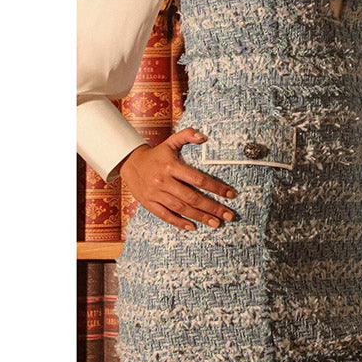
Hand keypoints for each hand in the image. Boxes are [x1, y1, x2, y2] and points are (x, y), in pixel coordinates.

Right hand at [118, 128, 236, 230]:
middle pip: (192, 197)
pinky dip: (179, 222)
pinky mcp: (149, 203)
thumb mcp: (171, 141)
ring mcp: (155, 193)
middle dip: (212, 208)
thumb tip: (203, 137)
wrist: (130, 163)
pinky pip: (165, 215)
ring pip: (181, 208)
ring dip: (200, 217)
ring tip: (216, 223)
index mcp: (172, 166)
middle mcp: (164, 181)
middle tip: (228, 215)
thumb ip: (187, 135)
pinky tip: (193, 227)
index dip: (216, 188)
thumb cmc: (157, 154)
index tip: (231, 195)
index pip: (199, 179)